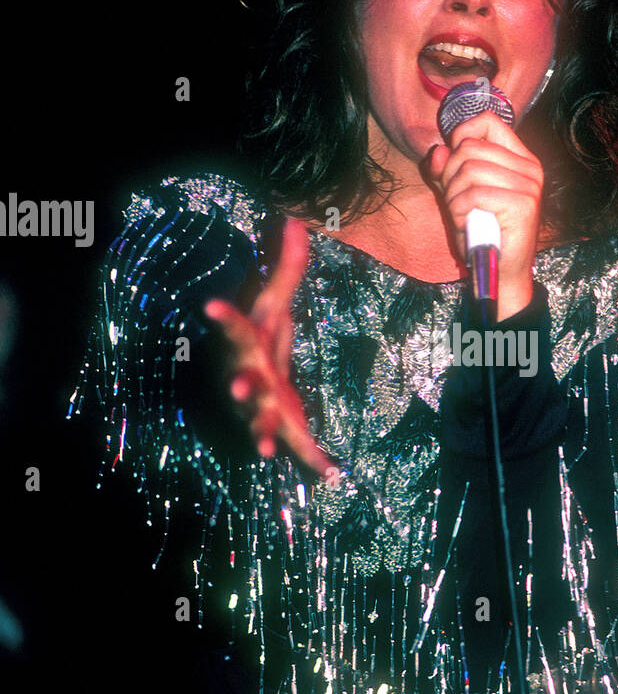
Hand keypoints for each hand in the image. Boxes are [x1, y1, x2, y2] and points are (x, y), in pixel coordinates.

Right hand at [203, 217, 338, 479]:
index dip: (224, 317)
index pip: (234, 327)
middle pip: (242, 380)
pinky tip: (332, 474)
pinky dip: (312, 461)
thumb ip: (289, 265)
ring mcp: (263, 406)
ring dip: (259, 433)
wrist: (255, 378)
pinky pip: (297, 445)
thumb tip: (298, 219)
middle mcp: (250, 377)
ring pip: (258, 421)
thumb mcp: (276, 300)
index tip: (209, 306)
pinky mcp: (283, 426)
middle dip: (240, 386)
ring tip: (264, 450)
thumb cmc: (264, 337)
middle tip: (237, 389)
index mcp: (249, 345)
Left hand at [425, 111, 542, 319]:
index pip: (487, 121)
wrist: (502, 271)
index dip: (461, 134)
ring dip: (454, 196)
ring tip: (463, 214)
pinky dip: (461, 211)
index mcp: (519, 158)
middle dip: (450, 174)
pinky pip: (474, 194)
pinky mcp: (523, 205)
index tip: (453, 160)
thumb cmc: (482, 232)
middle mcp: (529, 167)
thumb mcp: (458, 195)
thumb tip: (438, 152)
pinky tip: (469, 224)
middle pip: (470, 147)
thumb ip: (446, 171)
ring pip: (469, 169)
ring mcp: (529, 185)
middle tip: (455, 201)